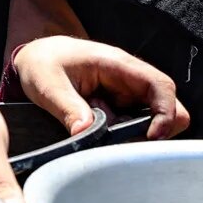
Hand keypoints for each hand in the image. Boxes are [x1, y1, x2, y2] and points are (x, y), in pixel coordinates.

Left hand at [10, 35, 189, 139]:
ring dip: (134, 135)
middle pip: (167, 107)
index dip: (165, 113)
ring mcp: (126, 95)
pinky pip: (131, 127)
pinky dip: (121, 137)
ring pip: (151, 121)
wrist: (35, 57)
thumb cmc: (43, 63)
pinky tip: (99, 137)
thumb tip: (84, 132)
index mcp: (118, 65)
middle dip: (155, 130)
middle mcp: (130, 79)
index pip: (160, 86)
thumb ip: (67, 107)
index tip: (152, 137)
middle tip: (124, 145)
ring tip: (102, 137)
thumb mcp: (48, 84)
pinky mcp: (119, 108)